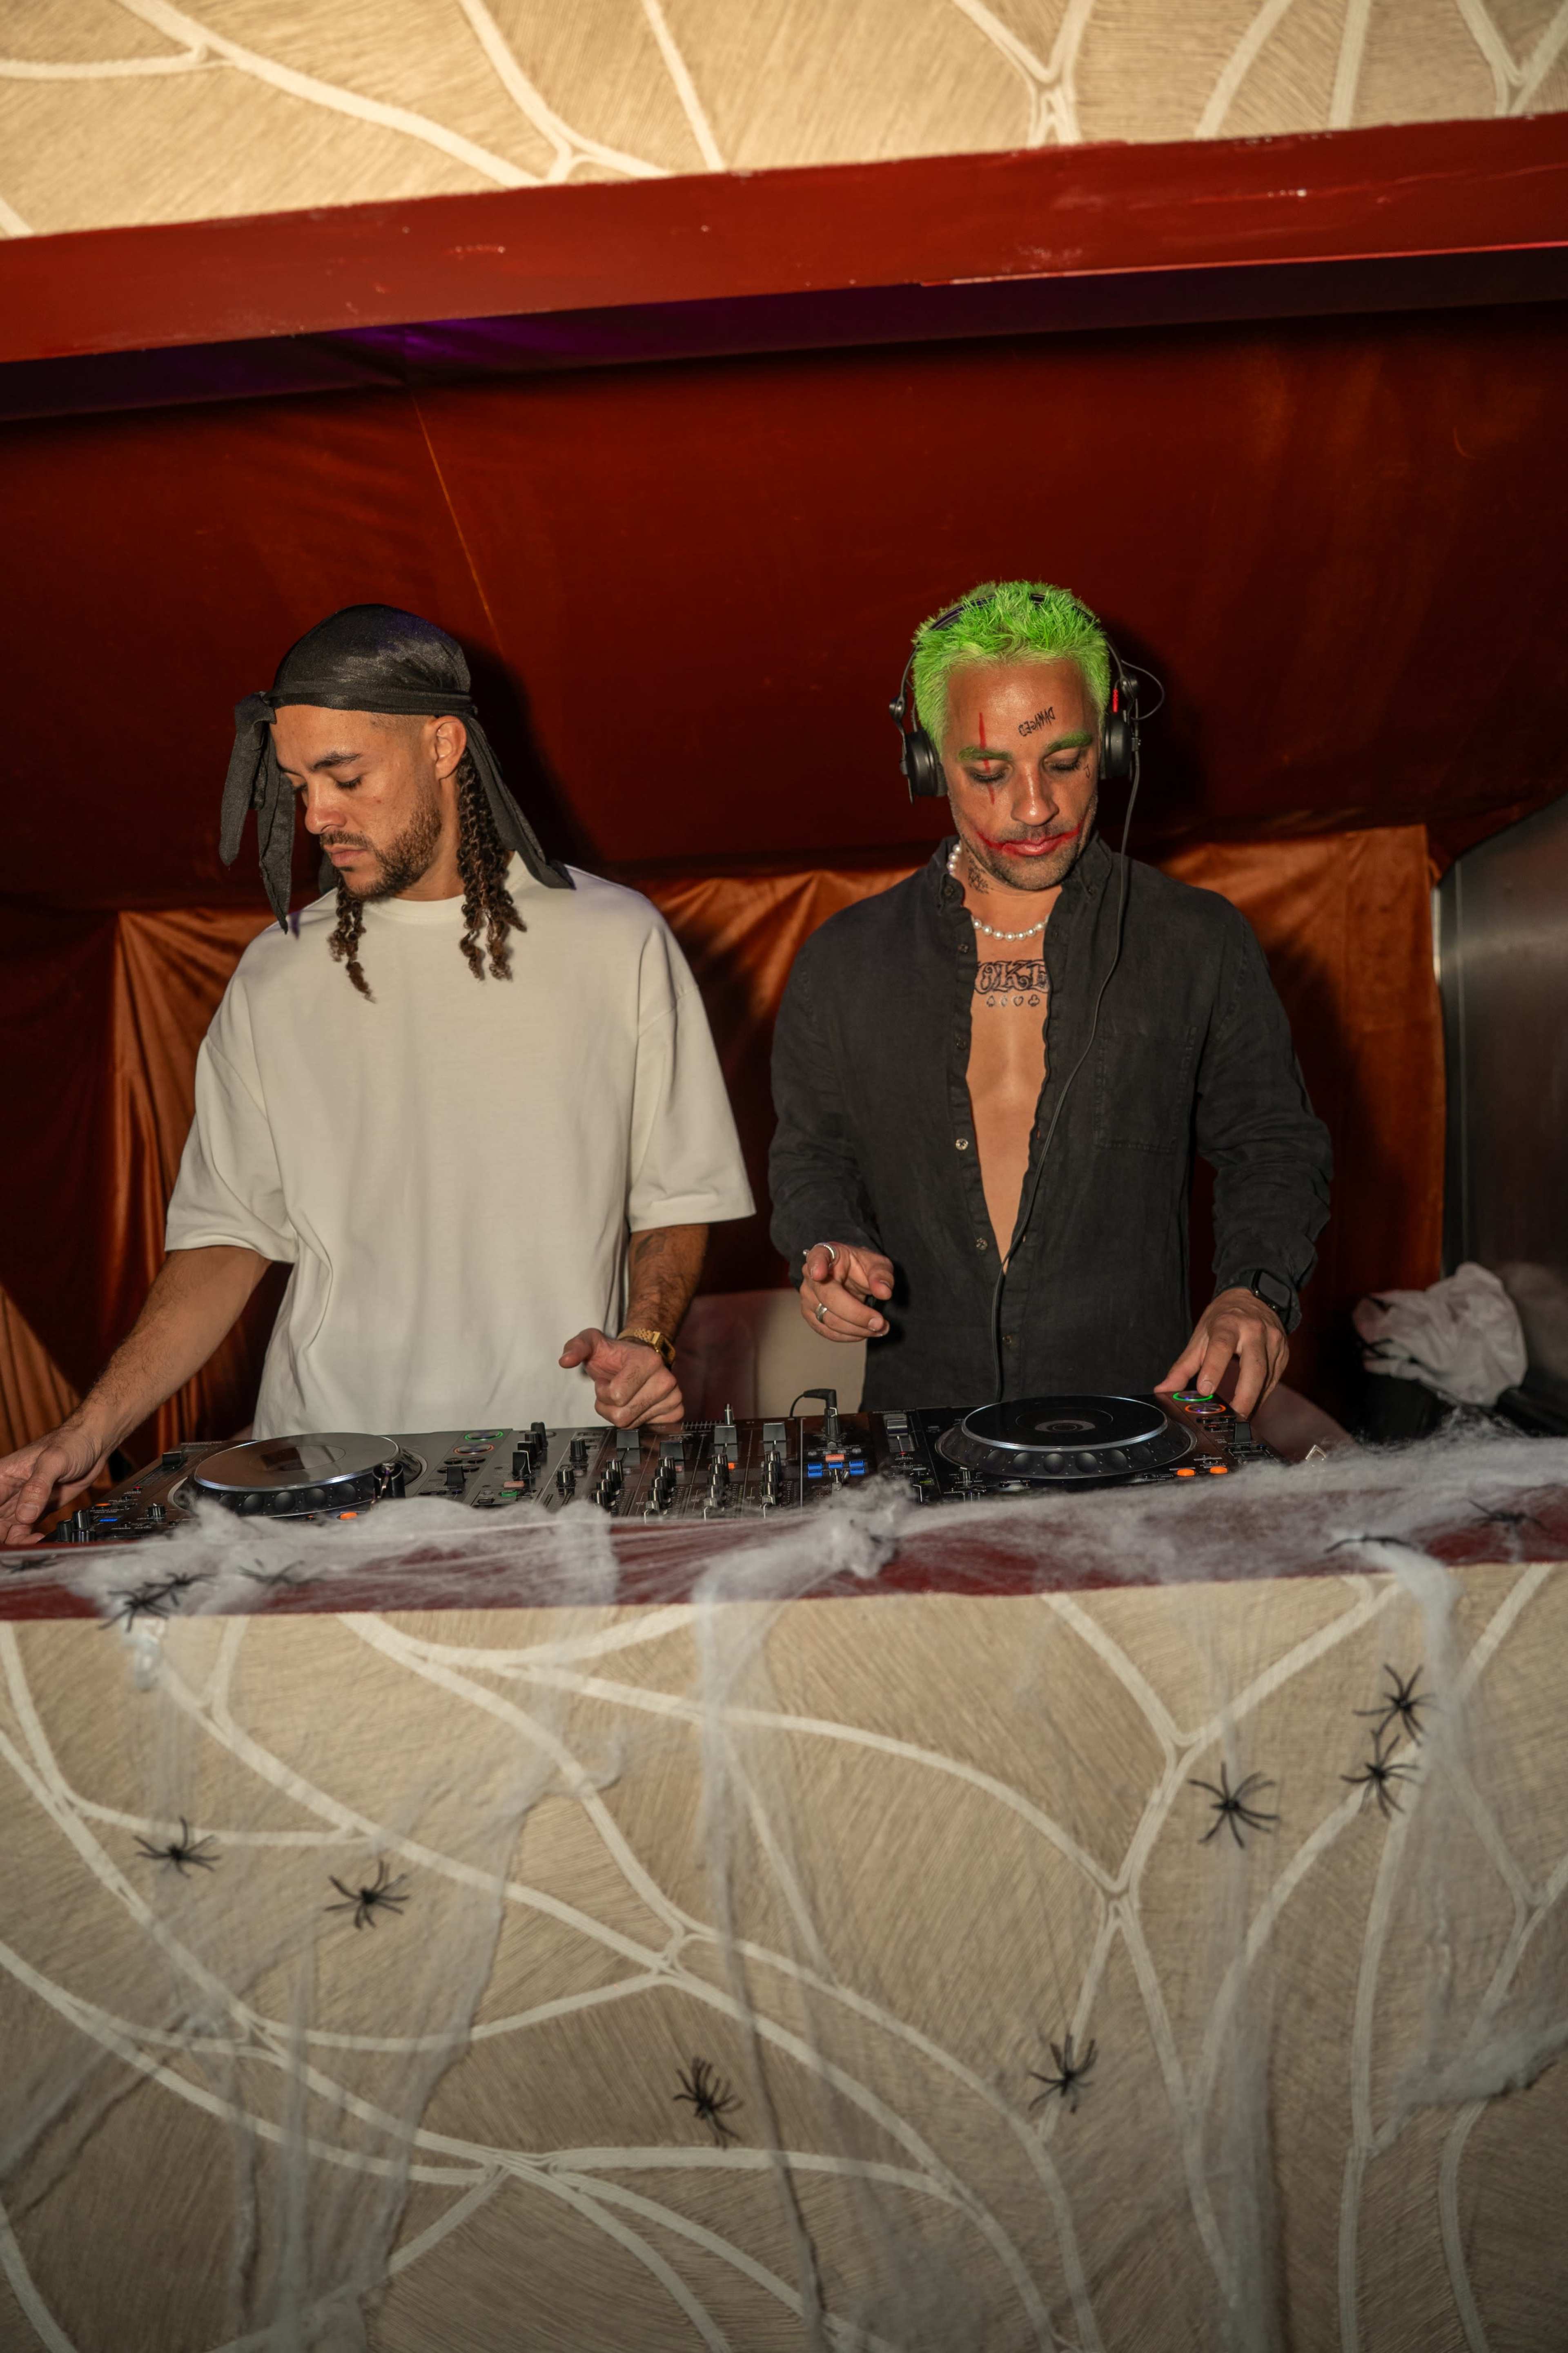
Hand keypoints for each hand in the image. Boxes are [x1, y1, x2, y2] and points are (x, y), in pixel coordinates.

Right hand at [0, 1422, 112, 1548]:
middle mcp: (7, 1492)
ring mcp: (21, 1503)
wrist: (93, 1445)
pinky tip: (40, 1538)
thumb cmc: (71, 1443)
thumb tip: (24, 1515)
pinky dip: (28, 1539)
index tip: (3, 1531)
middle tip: (18, 1542)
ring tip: (34, 1539)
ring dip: (16, 1540)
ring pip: (6, 1530)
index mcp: (1, 1477)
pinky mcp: (37, 1510)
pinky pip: (24, 1531)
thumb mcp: (53, 1461)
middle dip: (2, 1536)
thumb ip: (37, 1487)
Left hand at [558, 1329, 682, 1427]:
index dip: (602, 1391)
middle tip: (614, 1389)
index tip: (606, 1380)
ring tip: (625, 1395)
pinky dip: (637, 1419)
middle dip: (609, 1406)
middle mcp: (665, 1379)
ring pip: (632, 1424)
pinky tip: (638, 1404)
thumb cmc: (615, 1354)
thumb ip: (575, 1347)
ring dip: (621, 1413)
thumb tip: (565, 1360)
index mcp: (647, 1361)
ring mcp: (673, 1396)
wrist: (640, 1356)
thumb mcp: (591, 1343)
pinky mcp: (676, 1410)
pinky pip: (648, 1428)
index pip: (616, 1396)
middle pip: (623, 1415)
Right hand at [799, 1243, 894, 1342]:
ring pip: (829, 1320)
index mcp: (826, 1254)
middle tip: (880, 1323)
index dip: (816, 1265)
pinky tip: (865, 1332)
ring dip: (857, 1329)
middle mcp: (811, 1275)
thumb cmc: (861, 1267)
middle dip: (857, 1314)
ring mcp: (808, 1297)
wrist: (850, 1277)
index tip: (819, 1274)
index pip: (817, 1256)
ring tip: (880, 1329)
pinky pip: (827, 1331)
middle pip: (829, 1298)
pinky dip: (848, 1336)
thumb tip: (884, 1292)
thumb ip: (881, 1275)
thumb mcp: (877, 1264)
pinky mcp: (810, 1315)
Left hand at [1157, 1288, 1287, 1419]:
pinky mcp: (1283, 1352)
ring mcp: (1273, 1341)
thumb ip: (1183, 1366)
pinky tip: (1252, 1405)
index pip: (1221, 1347)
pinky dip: (1262, 1395)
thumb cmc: (1224, 1318)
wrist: (1254, 1296)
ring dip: (1255, 1400)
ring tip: (1241, 1417)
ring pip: (1267, 1377)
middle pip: (1254, 1367)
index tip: (1204, 1390)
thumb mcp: (1200, 1336)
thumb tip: (1164, 1389)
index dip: (1213, 1369)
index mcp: (1229, 1324)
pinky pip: (1274, 1379)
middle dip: (1245, 1396)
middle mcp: (1254, 1331)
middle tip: (1234, 1416)